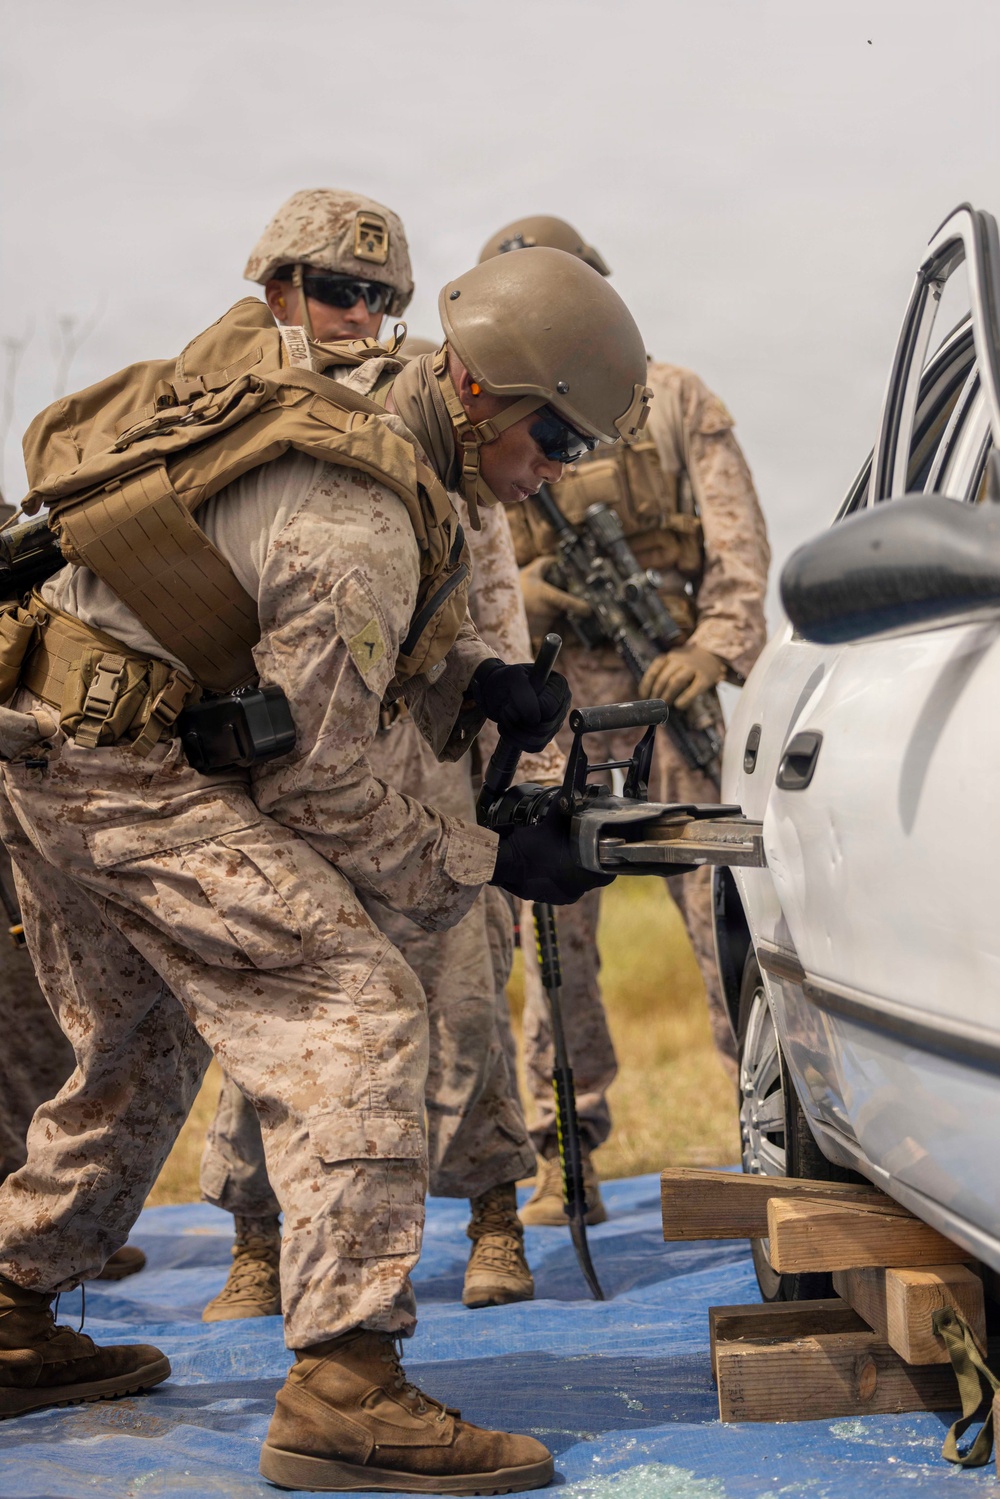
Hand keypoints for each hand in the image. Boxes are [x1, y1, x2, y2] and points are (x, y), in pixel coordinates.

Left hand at [470, 658, 570, 752]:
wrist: (496, 692)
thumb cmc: (505, 681)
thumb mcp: (511, 678)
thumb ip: (523, 694)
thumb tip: (535, 719)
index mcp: (559, 686)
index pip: (548, 708)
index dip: (527, 709)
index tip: (512, 699)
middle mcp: (562, 704)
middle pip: (545, 726)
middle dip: (520, 721)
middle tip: (506, 709)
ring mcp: (556, 720)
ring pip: (540, 739)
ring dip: (516, 731)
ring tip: (506, 717)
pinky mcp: (547, 734)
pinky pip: (535, 746)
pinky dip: (518, 740)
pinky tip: (510, 727)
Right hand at [490, 798, 613, 904]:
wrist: (502, 863)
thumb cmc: (527, 848)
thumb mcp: (549, 825)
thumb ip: (564, 808)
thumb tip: (572, 792)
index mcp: (579, 879)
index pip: (606, 875)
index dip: (607, 862)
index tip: (604, 851)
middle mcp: (572, 892)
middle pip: (591, 879)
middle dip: (588, 864)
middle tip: (584, 849)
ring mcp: (558, 897)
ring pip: (575, 884)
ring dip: (573, 872)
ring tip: (567, 856)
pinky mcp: (545, 898)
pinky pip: (559, 888)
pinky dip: (559, 878)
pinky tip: (552, 866)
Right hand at [520, 556, 591, 636]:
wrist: (497, 605)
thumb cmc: (514, 588)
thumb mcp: (529, 573)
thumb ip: (544, 564)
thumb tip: (556, 558)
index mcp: (546, 596)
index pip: (568, 602)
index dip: (580, 607)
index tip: (588, 610)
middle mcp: (545, 611)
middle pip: (561, 611)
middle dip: (557, 607)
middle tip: (545, 600)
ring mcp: (541, 623)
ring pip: (553, 620)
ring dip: (549, 616)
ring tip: (536, 607)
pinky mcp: (535, 633)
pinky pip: (545, 629)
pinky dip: (542, 624)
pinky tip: (532, 616)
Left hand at [639, 644, 724, 710]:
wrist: (712, 653)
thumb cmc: (689, 663)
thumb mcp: (675, 662)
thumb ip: (664, 672)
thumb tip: (649, 693)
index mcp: (670, 657)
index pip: (653, 671)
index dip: (646, 685)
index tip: (643, 696)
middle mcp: (679, 660)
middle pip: (663, 677)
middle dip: (657, 692)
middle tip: (655, 703)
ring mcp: (693, 667)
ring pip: (676, 681)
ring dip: (668, 695)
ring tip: (665, 704)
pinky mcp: (706, 676)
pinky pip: (694, 688)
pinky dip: (685, 698)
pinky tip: (679, 705)